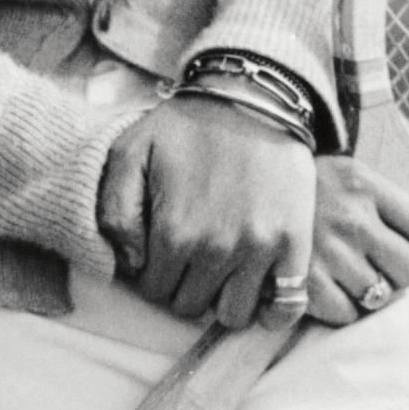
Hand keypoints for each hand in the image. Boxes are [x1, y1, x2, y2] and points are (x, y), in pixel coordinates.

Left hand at [98, 94, 315, 329]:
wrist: (251, 96)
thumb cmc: (188, 124)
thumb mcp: (132, 150)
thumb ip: (114, 210)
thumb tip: (128, 263)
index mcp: (175, 232)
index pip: (154, 291)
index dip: (155, 273)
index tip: (164, 250)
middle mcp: (217, 249)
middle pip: (191, 306)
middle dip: (185, 285)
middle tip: (192, 253)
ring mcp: (259, 249)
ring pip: (234, 314)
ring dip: (224, 297)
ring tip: (223, 266)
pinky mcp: (294, 243)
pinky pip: (287, 307)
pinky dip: (273, 309)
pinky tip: (260, 289)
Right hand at [303, 154, 408, 325]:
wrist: (239, 188)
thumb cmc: (302, 187)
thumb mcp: (345, 170)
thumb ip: (383, 193)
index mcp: (364, 182)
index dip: (407, 233)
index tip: (386, 229)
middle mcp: (352, 217)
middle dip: (396, 269)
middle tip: (371, 259)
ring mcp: (329, 252)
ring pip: (381, 296)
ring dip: (367, 289)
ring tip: (344, 271)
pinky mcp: (305, 284)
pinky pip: (347, 315)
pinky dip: (339, 307)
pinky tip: (324, 285)